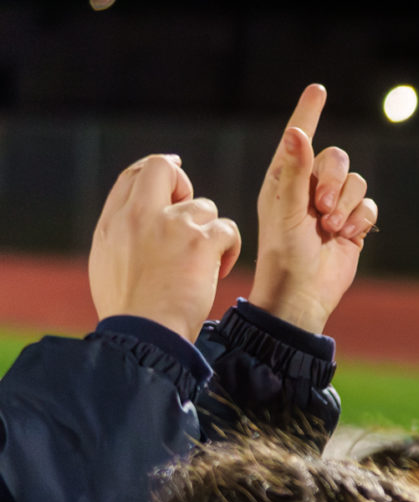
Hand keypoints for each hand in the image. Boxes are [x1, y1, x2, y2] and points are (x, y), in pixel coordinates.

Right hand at [88, 154, 241, 341]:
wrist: (144, 332)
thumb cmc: (128, 308)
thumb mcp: (106, 262)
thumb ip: (121, 231)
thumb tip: (134, 216)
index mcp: (114, 221)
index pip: (134, 176)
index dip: (157, 175)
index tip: (173, 184)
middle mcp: (141, 215)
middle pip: (163, 169)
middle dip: (182, 183)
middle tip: (191, 214)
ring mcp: (173, 225)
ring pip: (205, 206)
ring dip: (209, 232)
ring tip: (202, 263)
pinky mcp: (201, 242)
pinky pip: (227, 228)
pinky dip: (229, 248)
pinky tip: (218, 270)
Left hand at [247, 85, 378, 334]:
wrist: (304, 293)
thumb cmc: (284, 253)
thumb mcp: (286, 209)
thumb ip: (295, 170)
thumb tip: (296, 131)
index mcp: (284, 180)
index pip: (299, 138)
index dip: (308, 113)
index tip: (318, 89)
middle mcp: (308, 188)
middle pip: (337, 159)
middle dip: (334, 181)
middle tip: (322, 207)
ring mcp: (332, 206)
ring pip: (356, 182)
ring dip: (347, 205)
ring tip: (330, 228)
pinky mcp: (353, 224)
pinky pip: (369, 205)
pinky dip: (361, 220)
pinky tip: (346, 237)